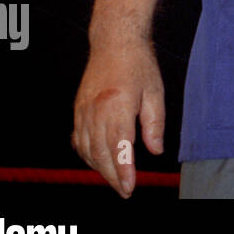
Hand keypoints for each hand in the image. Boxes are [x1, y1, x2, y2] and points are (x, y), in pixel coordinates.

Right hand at [71, 39, 164, 197]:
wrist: (114, 42)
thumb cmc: (138, 65)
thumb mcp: (155, 92)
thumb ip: (155, 123)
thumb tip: (155, 151)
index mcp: (117, 105)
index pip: (119, 147)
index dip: (123, 171)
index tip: (129, 188)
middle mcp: (96, 110)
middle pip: (100, 153)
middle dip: (112, 176)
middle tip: (124, 191)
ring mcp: (83, 110)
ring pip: (86, 149)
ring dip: (99, 168)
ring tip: (115, 179)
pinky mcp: (78, 109)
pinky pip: (78, 139)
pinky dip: (87, 154)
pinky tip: (98, 161)